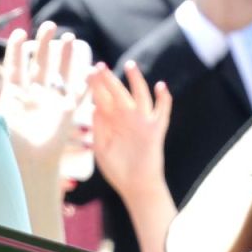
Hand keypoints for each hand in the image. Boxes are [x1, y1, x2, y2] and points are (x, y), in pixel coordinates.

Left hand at [0, 22, 81, 171]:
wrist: (27, 163)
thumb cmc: (7, 143)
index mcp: (14, 94)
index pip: (16, 65)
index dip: (17, 49)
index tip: (19, 32)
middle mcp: (34, 95)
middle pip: (40, 63)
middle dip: (44, 44)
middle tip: (49, 25)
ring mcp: (52, 102)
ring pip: (60, 72)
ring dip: (65, 56)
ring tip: (69, 36)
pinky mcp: (67, 111)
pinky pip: (79, 92)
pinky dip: (86, 81)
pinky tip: (92, 66)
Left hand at [90, 60, 171, 199]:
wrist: (136, 186)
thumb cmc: (117, 169)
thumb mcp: (101, 148)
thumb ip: (98, 129)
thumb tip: (95, 108)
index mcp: (111, 121)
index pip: (103, 98)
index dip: (95, 85)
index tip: (87, 72)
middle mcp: (127, 117)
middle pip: (118, 93)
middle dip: (109, 80)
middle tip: (99, 66)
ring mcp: (142, 121)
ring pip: (141, 95)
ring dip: (136, 81)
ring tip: (130, 66)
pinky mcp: (156, 129)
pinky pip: (162, 111)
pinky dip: (164, 99)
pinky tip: (161, 86)